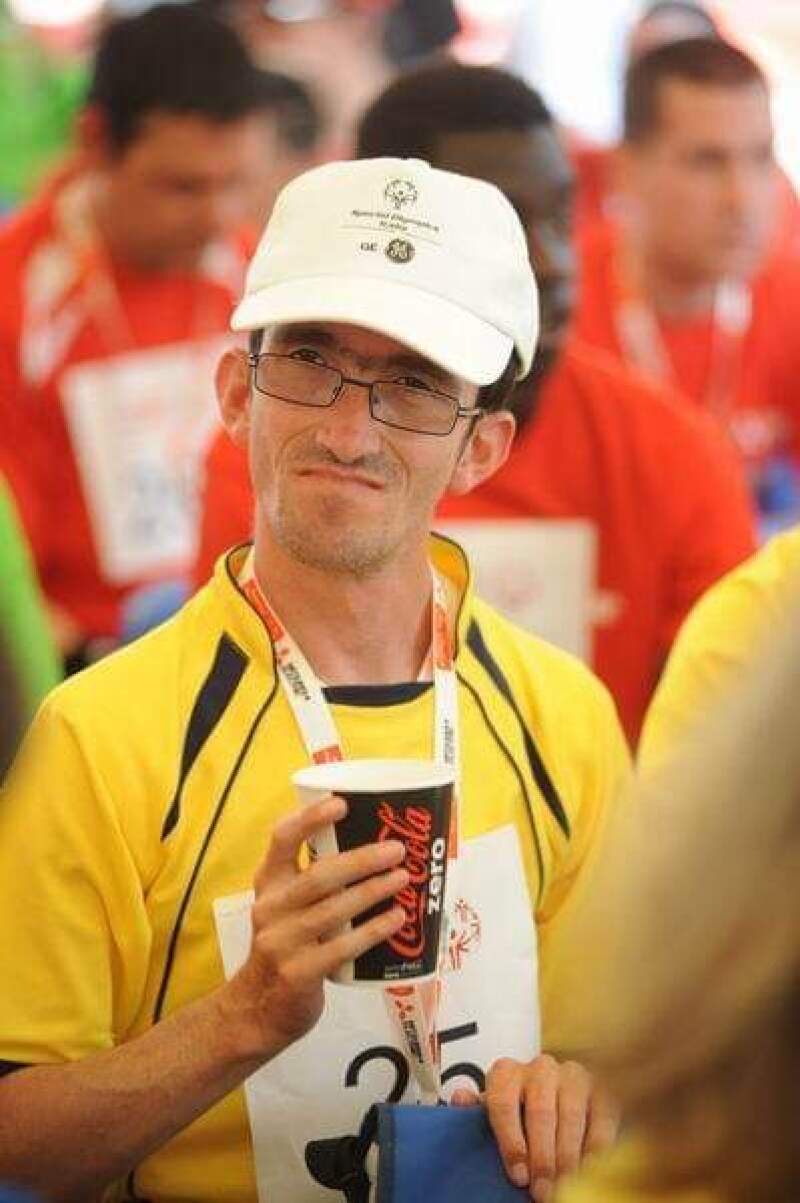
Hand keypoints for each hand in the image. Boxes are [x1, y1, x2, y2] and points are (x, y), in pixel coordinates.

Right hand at [230, 794, 407, 1055]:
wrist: (257, 1008)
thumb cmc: (285, 945)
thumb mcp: (286, 906)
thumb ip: (314, 880)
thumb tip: (375, 849)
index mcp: (268, 882)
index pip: (282, 839)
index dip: (310, 818)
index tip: (341, 803)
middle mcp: (271, 907)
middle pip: (319, 876)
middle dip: (362, 860)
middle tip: (398, 849)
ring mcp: (282, 942)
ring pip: (334, 910)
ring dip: (373, 891)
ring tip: (403, 878)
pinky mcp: (298, 973)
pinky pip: (342, 948)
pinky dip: (373, 931)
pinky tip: (397, 919)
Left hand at [451, 1054, 617, 1200]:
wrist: (559, 1100)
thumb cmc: (520, 1113)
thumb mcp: (494, 1113)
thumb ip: (475, 1110)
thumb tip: (460, 1099)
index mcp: (507, 1073)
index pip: (503, 1101)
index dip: (511, 1142)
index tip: (518, 1175)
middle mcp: (540, 1067)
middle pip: (540, 1110)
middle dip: (541, 1156)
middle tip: (542, 1190)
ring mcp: (573, 1075)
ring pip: (571, 1114)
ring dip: (568, 1156)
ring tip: (565, 1186)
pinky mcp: (602, 1088)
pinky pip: (602, 1117)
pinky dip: (596, 1147)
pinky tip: (590, 1169)